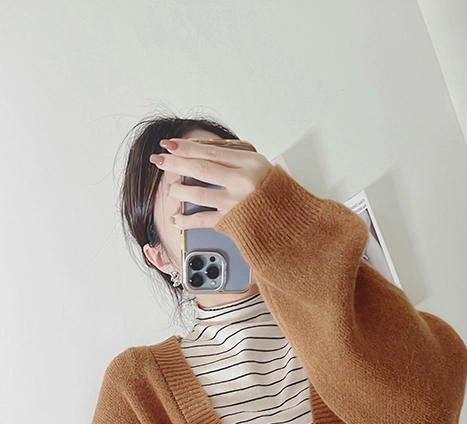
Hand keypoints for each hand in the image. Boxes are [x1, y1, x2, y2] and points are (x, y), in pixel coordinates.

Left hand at [149, 139, 272, 227]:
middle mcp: (242, 181)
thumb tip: (203, 154)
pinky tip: (177, 218)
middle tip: (159, 160)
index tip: (170, 144)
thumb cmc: (278, 195)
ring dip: (179, 190)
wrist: (293, 223)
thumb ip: (236, 161)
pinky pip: (203, 220)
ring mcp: (236, 203)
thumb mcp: (262, 167)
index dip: (186, 147)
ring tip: (170, 189)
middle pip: (200, 168)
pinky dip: (187, 220)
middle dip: (175, 163)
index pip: (211, 151)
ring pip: (198, 193)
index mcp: (250, 162)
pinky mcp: (233, 223)